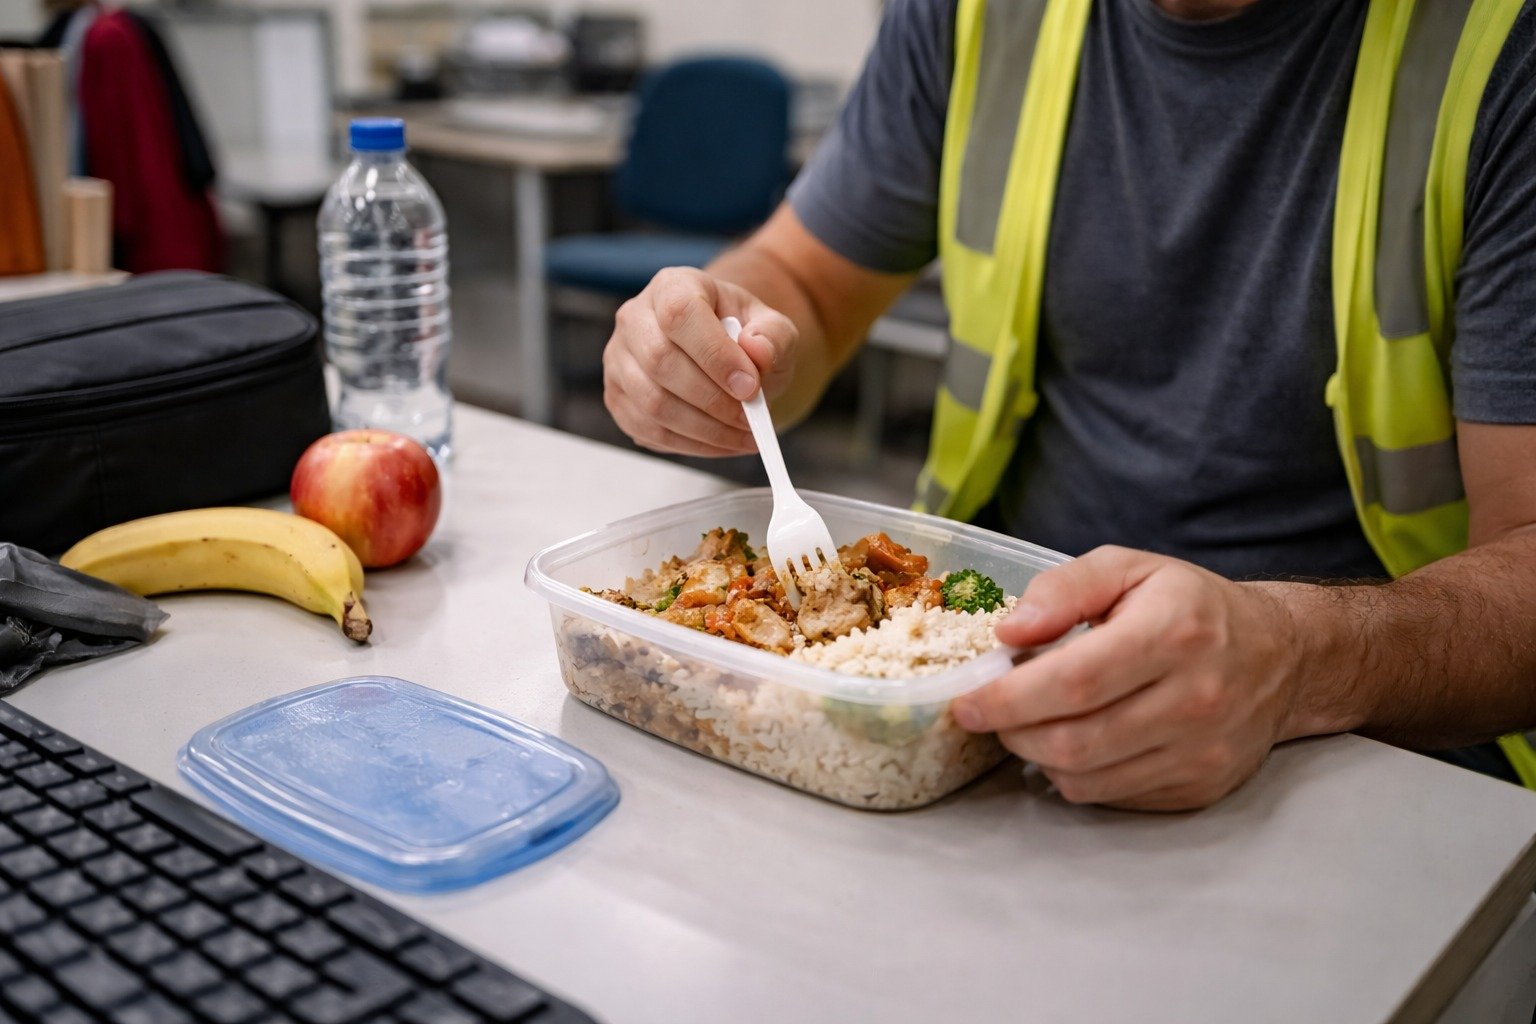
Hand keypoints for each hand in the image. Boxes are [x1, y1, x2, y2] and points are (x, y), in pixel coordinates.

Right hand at [603, 267, 798, 456]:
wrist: (719, 348)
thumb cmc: (741, 335)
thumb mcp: (771, 327)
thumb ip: (774, 336)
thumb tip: (758, 351)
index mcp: (672, 286)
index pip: (681, 314)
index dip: (715, 355)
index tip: (750, 387)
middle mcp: (634, 318)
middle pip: (660, 361)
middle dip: (712, 399)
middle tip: (750, 419)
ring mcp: (619, 360)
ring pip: (652, 403)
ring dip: (705, 429)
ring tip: (744, 436)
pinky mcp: (618, 398)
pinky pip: (649, 431)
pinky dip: (691, 445)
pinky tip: (722, 443)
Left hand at [951, 546, 1305, 810]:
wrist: (1278, 655)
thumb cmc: (1190, 605)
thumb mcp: (1128, 567)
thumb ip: (1063, 589)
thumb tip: (1009, 632)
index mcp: (1174, 632)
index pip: (1075, 682)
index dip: (1009, 698)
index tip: (968, 701)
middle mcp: (1195, 698)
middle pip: (1075, 739)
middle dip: (1013, 731)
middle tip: (991, 713)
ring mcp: (1201, 752)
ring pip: (1087, 778)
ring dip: (1038, 756)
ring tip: (1030, 723)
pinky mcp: (1200, 788)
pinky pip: (1111, 796)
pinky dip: (1075, 775)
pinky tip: (1075, 741)